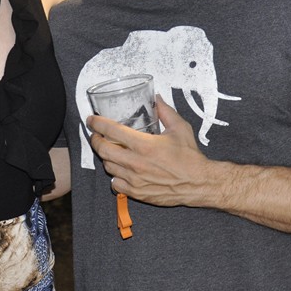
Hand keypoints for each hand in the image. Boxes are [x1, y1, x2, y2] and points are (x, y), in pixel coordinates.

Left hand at [88, 97, 212, 206]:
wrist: (198, 183)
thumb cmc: (190, 156)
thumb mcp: (180, 128)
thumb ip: (165, 111)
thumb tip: (156, 98)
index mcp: (144, 144)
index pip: (111, 130)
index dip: (97, 123)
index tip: (91, 120)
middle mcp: (135, 162)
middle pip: (103, 149)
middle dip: (96, 140)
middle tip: (97, 135)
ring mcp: (134, 179)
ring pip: (108, 166)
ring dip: (106, 157)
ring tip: (110, 151)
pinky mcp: (137, 193)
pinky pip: (115, 184)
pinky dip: (114, 176)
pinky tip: (120, 170)